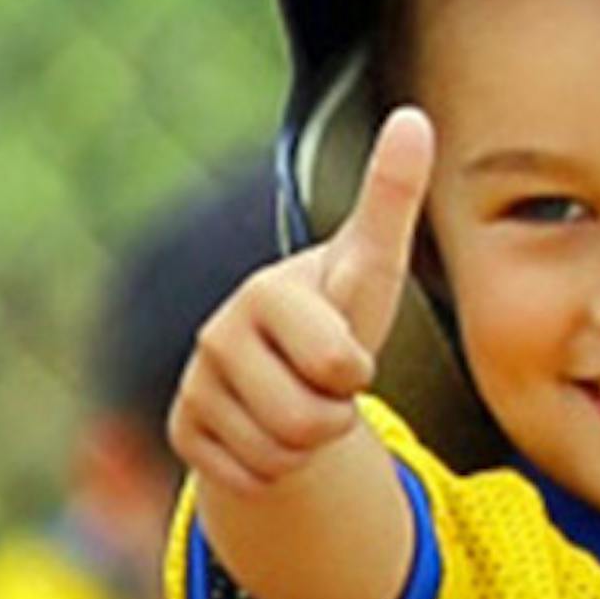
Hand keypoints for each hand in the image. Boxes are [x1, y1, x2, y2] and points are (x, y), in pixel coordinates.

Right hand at [172, 110, 433, 497]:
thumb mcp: (371, 265)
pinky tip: (267, 433)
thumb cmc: (337, 313)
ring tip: (299, 406)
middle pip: (307, 424)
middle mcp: (218, 334)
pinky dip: (272, 472)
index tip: (344, 352)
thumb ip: (391, 198)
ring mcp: (196, 385)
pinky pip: (249, 481)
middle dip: (334, 419)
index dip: (354, 372)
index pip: (336, 365)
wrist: (282, 369)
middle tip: (325, 389)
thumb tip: (416, 117)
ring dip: (305, 448)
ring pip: (279, 457)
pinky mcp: (184, 432)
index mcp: (267, 292)